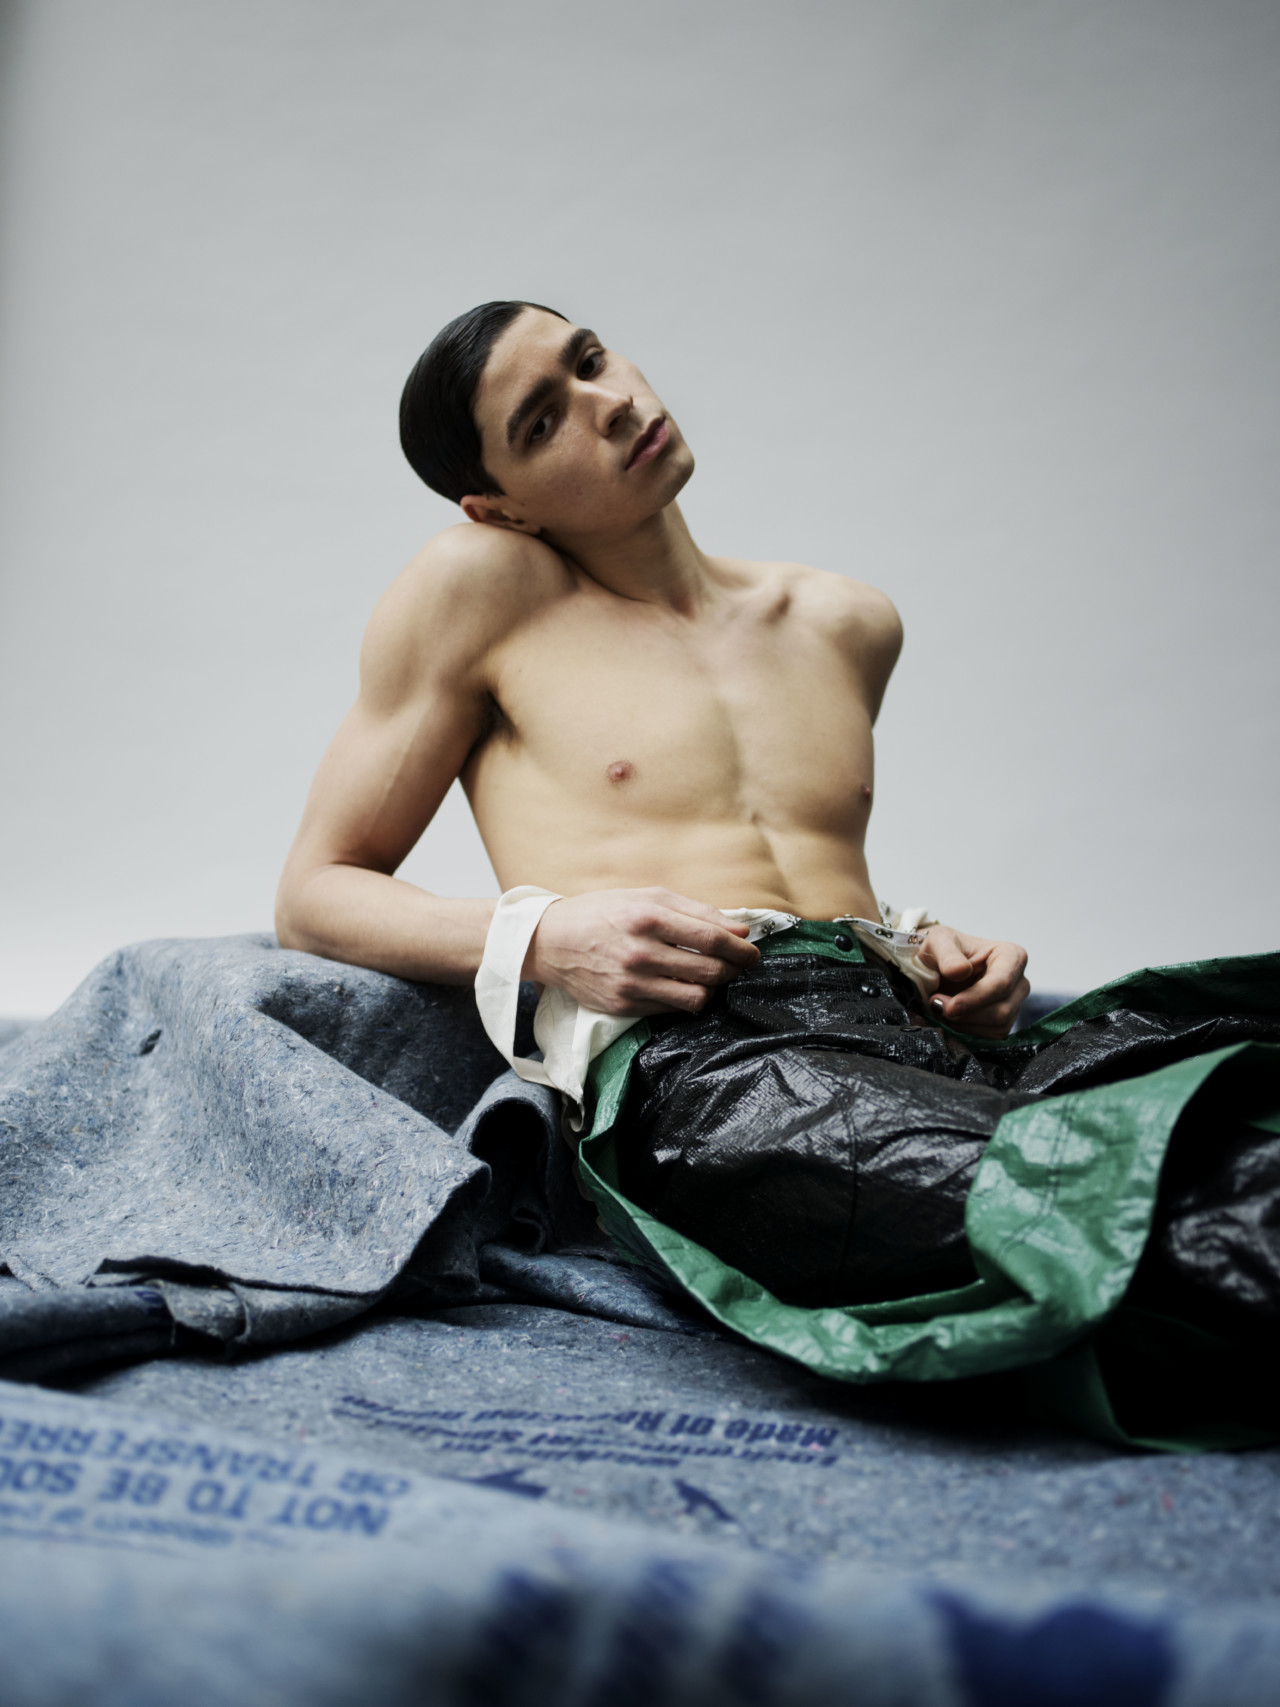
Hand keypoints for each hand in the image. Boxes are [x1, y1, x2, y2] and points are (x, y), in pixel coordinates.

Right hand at [523, 888, 760, 1016]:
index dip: (741, 949)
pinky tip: (683, 986)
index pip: (712, 938)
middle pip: (710, 970)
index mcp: (648, 916)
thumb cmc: (602, 913)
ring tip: (712, 978)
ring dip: (713, 989)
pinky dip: (686, 999)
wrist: (550, 942)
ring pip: (697, 997)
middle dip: (734, 970)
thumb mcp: (646, 896)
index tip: (753, 953)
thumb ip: (695, 910)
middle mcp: (641, 952)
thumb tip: (739, 929)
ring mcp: (632, 982)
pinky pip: (672, 1009)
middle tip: (739, 967)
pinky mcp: (623, 1005)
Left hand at [917, 925, 1028, 1038]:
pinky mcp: (1004, 1022)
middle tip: (936, 1006)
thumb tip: (960, 971)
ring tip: (941, 1009)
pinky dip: (967, 1031)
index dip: (976, 998)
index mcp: (1011, 956)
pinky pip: (991, 1037)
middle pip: (1002, 1010)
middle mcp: (1018, 981)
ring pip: (997, 1026)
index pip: (1003, 982)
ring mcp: (1014, 1004)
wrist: (935, 965)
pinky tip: (950, 1018)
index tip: (950, 1006)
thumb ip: (947, 954)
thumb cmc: (941, 949)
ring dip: (964, 1024)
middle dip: (967, 1014)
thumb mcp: (938, 942)